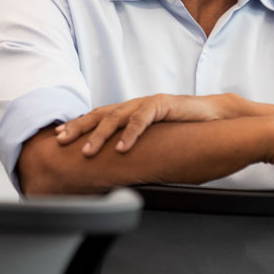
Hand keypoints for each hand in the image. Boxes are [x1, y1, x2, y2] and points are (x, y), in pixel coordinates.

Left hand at [55, 93, 246, 155]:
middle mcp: (135, 105)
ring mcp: (148, 103)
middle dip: (78, 127)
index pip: (98, 117)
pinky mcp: (164, 104)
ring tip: (86, 151)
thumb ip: (137, 149)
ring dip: (99, 134)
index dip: (78, 125)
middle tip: (60, 141)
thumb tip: (118, 170)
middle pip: (100, 114)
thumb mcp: (155, 140)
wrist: (215, 115)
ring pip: (117, 116)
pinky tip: (120, 148)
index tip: (57, 136)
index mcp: (130, 112)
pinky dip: (130, 133)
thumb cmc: (184, 129)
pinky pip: (143, 119)